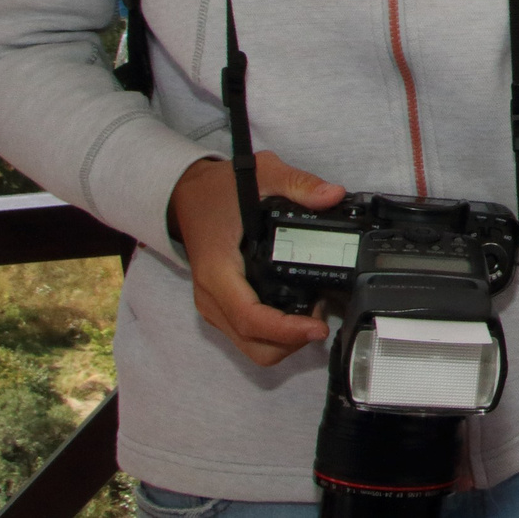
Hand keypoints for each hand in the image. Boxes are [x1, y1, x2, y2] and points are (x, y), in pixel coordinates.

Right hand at [168, 151, 344, 365]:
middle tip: (320, 318)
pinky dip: (273, 332)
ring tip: (312, 312)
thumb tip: (333, 195)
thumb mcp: (262, 174)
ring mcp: (213, 305)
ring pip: (250, 345)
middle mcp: (211, 297)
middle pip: (253, 344)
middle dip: (291, 342)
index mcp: (218, 270)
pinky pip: (246, 334)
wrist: (185, 196)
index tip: (318, 327)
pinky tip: (295, 309)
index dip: (286, 330)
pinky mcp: (219, 307)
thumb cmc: (219, 190)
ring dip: (283, 340)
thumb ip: (298, 184)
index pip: (250, 317)